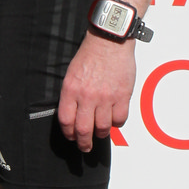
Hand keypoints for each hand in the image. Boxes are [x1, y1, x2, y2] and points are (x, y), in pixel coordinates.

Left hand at [56, 30, 135, 151]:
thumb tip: (72, 116)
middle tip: (85, 147)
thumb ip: (71, 95)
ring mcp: (106, 97)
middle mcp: (87, 96)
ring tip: (100, 132)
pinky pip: (120, 119)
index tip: (71, 137)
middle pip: (83, 130)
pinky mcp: (122, 96)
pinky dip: (116, 123)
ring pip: (102, 128)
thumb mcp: (72, 74)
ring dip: (100, 133)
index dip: (68, 133)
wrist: (109, 41)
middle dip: (83, 143)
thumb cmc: (90, 55)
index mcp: (71, 90)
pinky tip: (114, 118)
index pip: (66, 121)